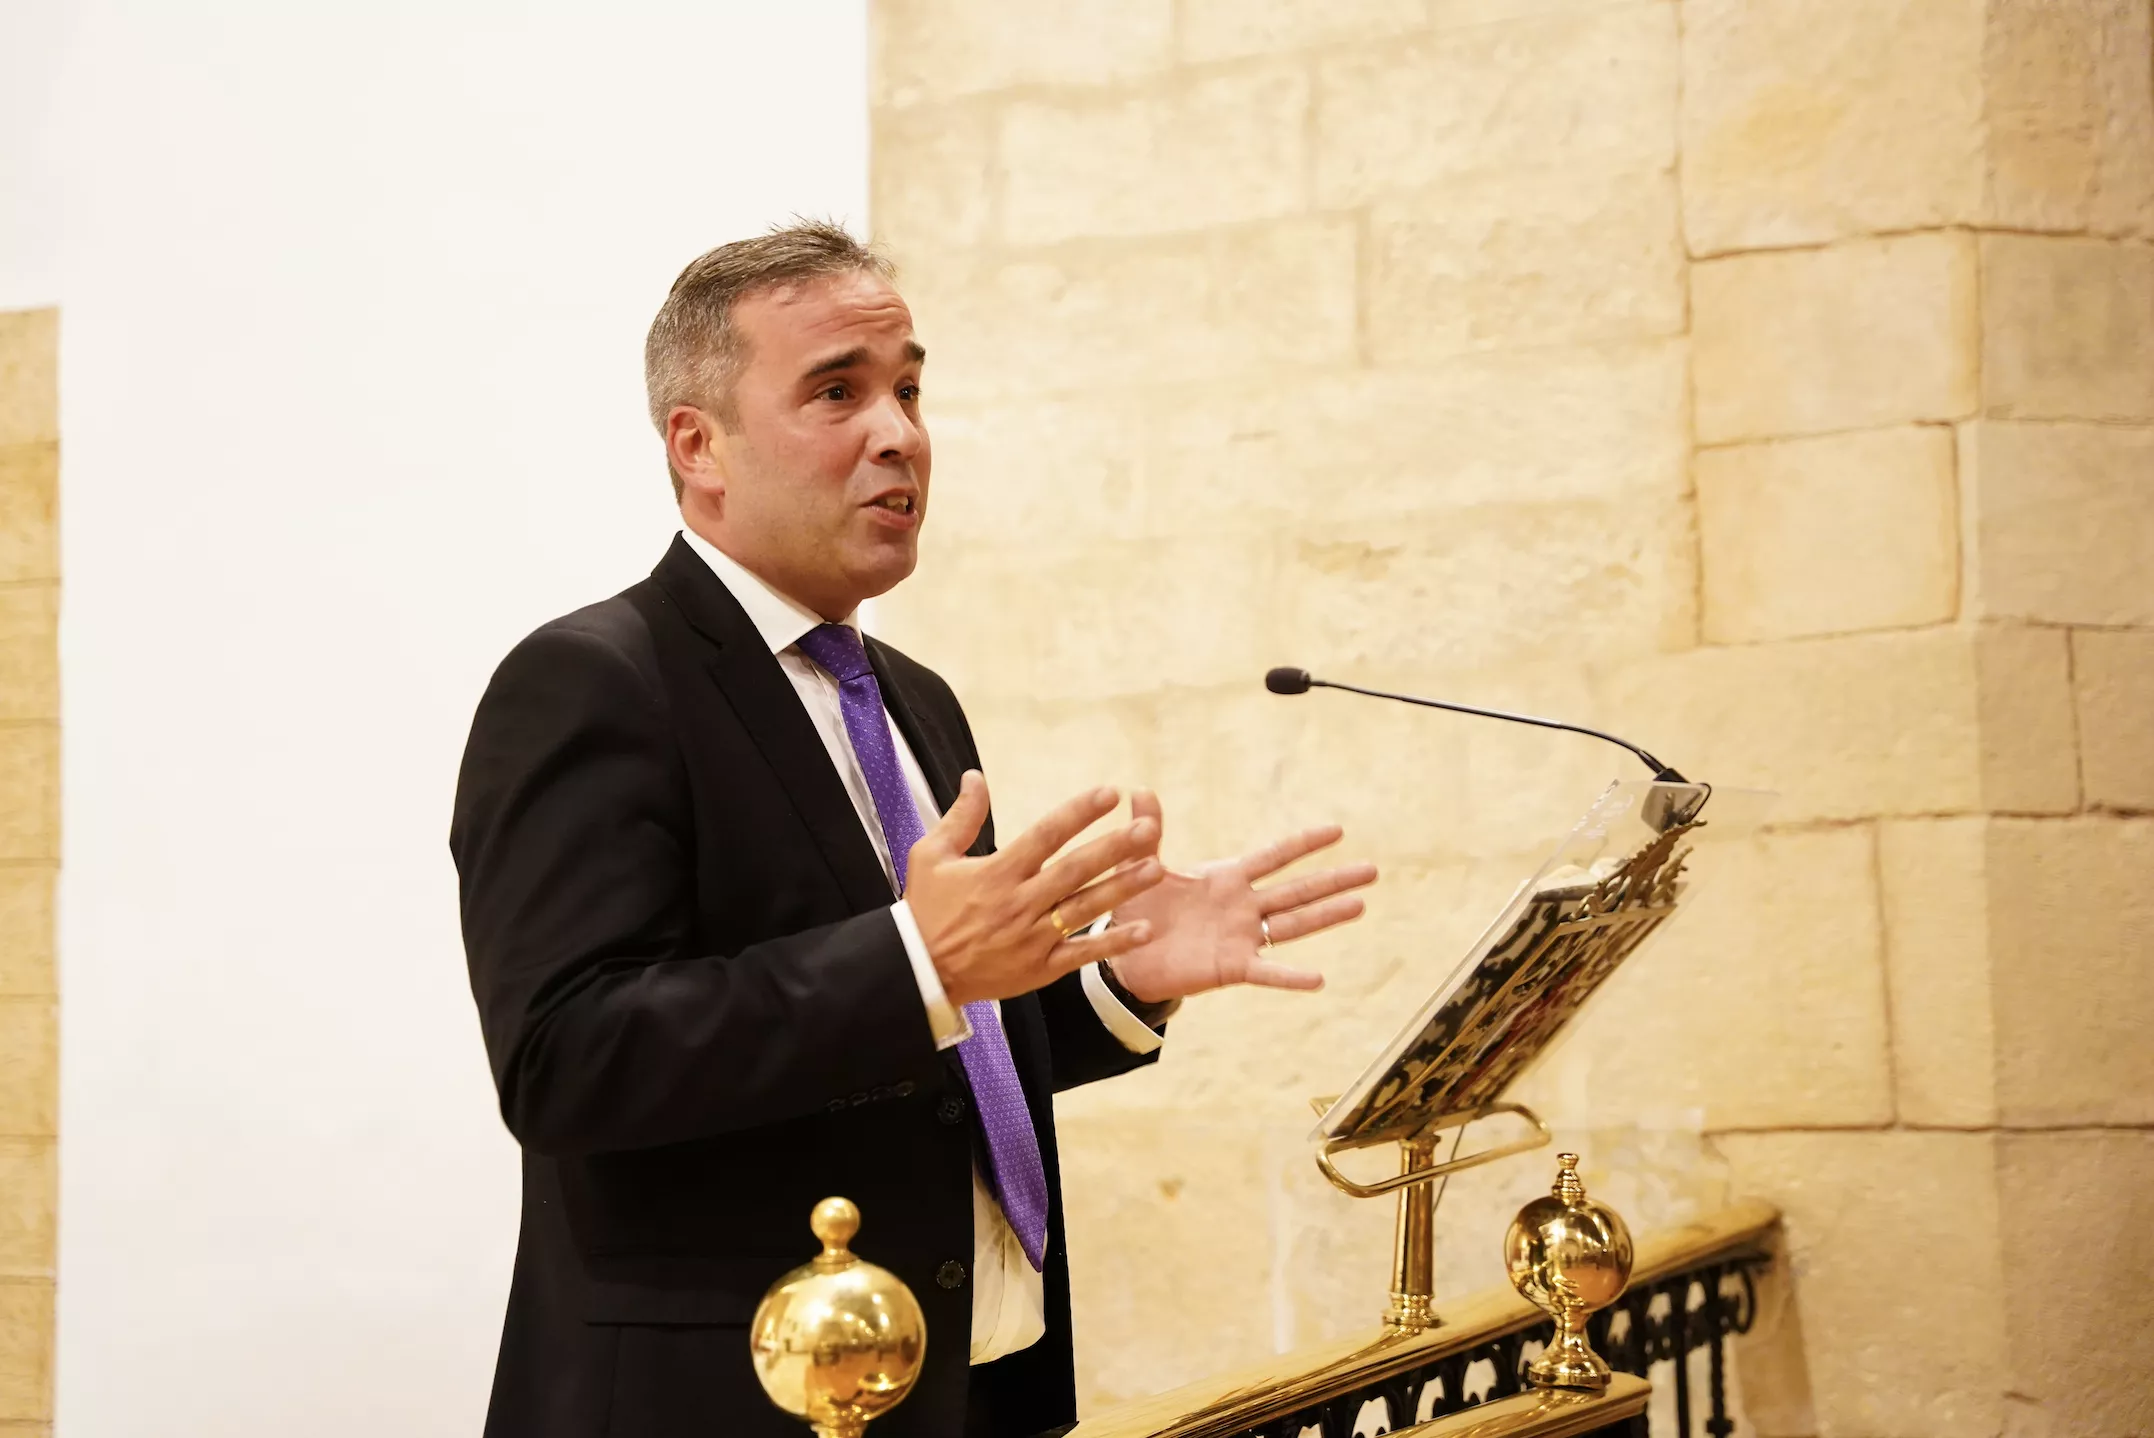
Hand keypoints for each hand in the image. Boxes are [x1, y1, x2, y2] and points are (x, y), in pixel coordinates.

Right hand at [905, 772, 1166, 1008]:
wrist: (919, 972)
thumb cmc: (925, 909)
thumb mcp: (931, 856)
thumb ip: (960, 817)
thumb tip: (975, 776)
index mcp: (997, 872)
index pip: (1046, 834)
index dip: (1079, 812)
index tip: (1109, 793)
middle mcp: (1019, 902)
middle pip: (1075, 870)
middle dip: (1114, 848)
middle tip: (1149, 830)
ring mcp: (1032, 937)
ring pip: (1085, 908)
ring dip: (1123, 888)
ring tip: (1156, 869)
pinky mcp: (1039, 967)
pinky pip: (1081, 954)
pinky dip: (1112, 943)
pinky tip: (1143, 929)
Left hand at [1102, 790, 1377, 1003]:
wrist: (1127, 956)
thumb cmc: (1140, 908)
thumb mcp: (1142, 866)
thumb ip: (1147, 832)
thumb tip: (1139, 790)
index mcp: (1228, 877)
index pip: (1274, 856)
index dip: (1304, 843)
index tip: (1338, 830)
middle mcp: (1244, 906)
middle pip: (1298, 889)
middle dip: (1334, 879)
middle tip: (1373, 870)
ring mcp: (1242, 938)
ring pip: (1293, 925)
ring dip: (1327, 915)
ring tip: (1361, 905)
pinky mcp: (1232, 968)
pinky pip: (1267, 971)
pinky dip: (1291, 976)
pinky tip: (1318, 979)